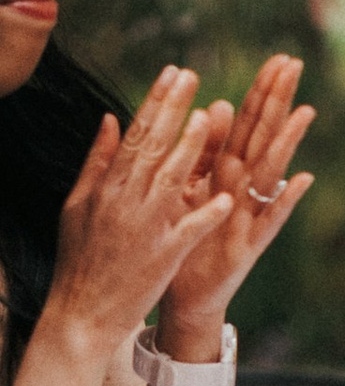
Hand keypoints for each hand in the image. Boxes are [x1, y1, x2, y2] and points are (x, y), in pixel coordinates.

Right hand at [41, 73, 231, 371]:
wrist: (80, 312)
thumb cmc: (80, 257)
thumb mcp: (78, 205)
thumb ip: (97, 161)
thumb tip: (110, 119)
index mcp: (106, 187)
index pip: (135, 135)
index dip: (155, 102)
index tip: (173, 72)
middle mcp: (124, 202)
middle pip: (151, 148)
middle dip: (172, 109)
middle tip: (191, 76)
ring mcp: (143, 229)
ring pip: (168, 182)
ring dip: (189, 150)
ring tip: (207, 118)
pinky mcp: (161, 257)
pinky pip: (187, 231)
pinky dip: (205, 214)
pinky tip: (225, 198)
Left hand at [162, 55, 314, 344]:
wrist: (187, 296)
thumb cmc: (188, 242)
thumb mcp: (190, 190)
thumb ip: (205, 152)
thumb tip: (218, 106)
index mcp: (228, 174)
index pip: (249, 124)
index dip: (263, 92)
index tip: (280, 60)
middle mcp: (246, 189)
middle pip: (263, 137)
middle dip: (278, 101)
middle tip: (294, 65)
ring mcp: (252, 214)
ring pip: (270, 171)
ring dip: (287, 142)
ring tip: (304, 111)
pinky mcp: (250, 245)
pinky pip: (270, 219)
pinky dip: (285, 200)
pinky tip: (302, 180)